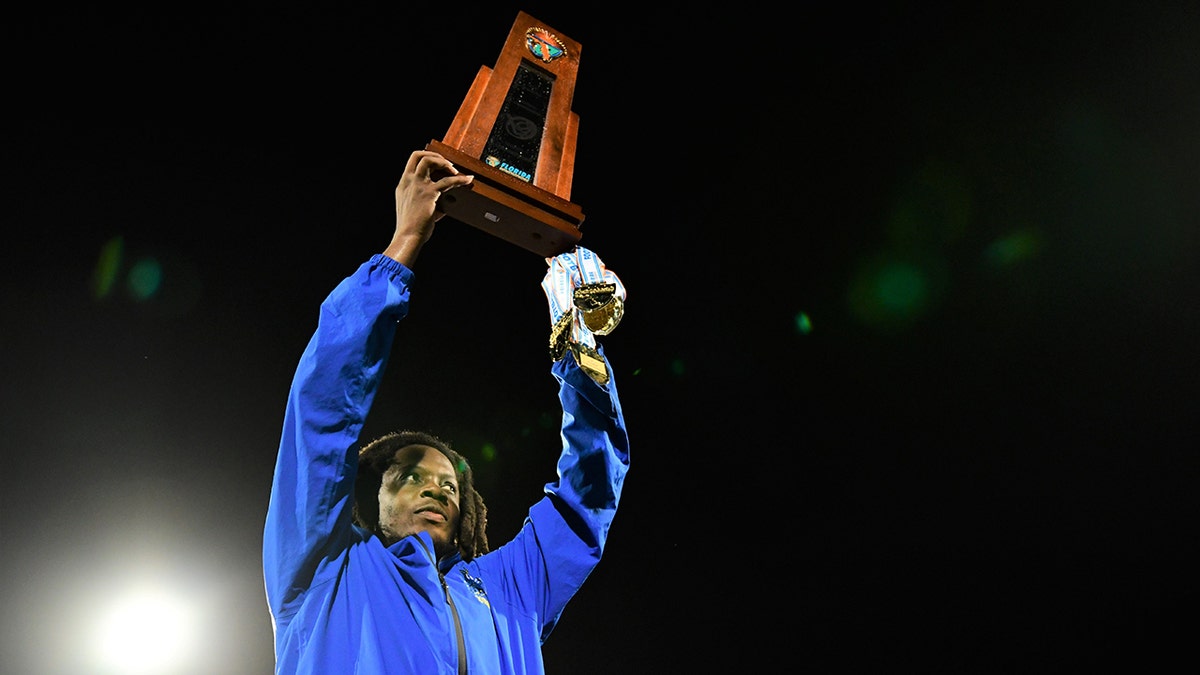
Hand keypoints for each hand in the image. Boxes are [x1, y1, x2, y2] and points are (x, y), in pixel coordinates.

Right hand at [383, 150, 473, 266]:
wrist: (408, 236)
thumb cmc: (411, 227)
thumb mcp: (415, 209)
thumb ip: (428, 202)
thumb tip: (445, 204)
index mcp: (403, 185)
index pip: (412, 162)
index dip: (426, 157)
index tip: (437, 163)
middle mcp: (408, 182)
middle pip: (418, 155)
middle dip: (435, 155)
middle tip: (447, 164)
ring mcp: (418, 186)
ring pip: (428, 160)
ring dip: (444, 162)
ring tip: (454, 170)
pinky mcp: (429, 193)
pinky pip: (447, 181)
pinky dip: (459, 179)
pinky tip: (467, 180)